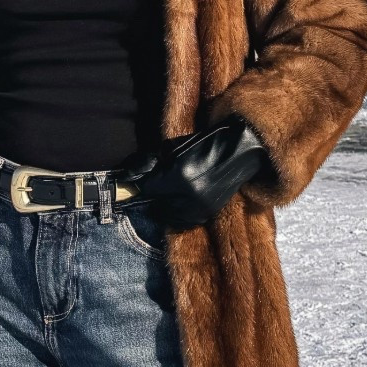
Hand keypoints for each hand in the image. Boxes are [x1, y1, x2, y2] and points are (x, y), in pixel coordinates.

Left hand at [118, 118, 273, 229]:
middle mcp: (188, 196)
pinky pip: (184, 221)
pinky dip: (179, 214)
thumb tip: (129, 175)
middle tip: (159, 187)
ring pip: (169, 216)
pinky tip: (181, 202)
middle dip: (155, 196)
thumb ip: (151, 164)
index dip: (143, 185)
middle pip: (157, 205)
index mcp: (178, 176)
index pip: (148, 189)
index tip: (142, 181)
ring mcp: (199, 207)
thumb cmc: (205, 145)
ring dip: (166, 206)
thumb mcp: (174, 149)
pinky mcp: (207, 214)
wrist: (238, 152)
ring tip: (170, 194)